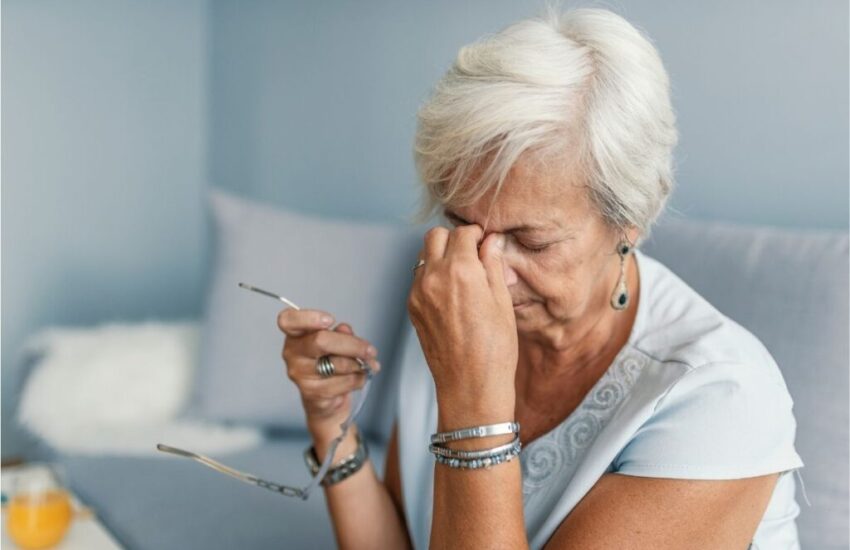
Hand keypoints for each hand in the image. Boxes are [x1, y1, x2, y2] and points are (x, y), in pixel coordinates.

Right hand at [277, 309, 379, 437]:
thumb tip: (345, 330)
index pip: (288, 320)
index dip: (309, 318)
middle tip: (370, 350)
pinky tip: (357, 378)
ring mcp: (300, 374)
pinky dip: (358, 379)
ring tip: (364, 365)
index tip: (330, 320)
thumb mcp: (337, 341)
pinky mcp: (312, 393)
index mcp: (295, 334)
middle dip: (353, 345)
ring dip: (359, 365)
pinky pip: (344, 382)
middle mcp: (292, 353)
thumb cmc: (329, 362)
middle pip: (321, 341)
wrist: (327, 397)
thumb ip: (341, 333)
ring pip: (338, 364)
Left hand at [406, 225, 517, 410]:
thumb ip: (493, 265)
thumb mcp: (502, 302)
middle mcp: (434, 277)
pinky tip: (451, 294)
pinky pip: (418, 278)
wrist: (470, 386)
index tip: (485, 242)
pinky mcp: (412, 308)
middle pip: (435, 236)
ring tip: (461, 275)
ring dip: (440, 256)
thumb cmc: (494, 349)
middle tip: (471, 254)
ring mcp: (418, 293)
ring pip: (423, 256)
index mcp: (461, 271)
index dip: (476, 235)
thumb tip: (491, 241)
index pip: (462, 232)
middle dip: (453, 239)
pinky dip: (432, 276)